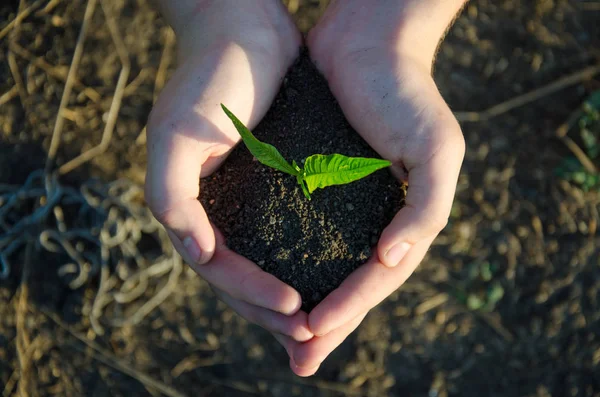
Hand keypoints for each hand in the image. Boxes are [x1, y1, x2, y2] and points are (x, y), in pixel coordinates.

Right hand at [146, 0, 311, 344]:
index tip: (297, 308)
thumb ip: (170, 196)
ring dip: (291, 298)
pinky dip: (306, 259)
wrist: (243, 29)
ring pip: (269, 263)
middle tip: (312, 341)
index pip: (220, 270)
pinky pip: (291, 232)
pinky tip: (331, 275)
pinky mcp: (278, 182)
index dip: (253, 295)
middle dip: (274, 313)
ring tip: (323, 326)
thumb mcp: (176, 134)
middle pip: (245, 279)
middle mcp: (220, 210)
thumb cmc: (208, 78)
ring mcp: (249, 199)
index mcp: (193, 207)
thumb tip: (196, 254)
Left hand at [281, 0, 465, 375]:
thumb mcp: (436, 150)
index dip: (347, 311)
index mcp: (402, 219)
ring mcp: (342, 203)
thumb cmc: (406, 93)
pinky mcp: (313, 183)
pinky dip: (285, 259)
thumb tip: (393, 261)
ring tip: (282, 340)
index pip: (375, 280)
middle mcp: (372, 218)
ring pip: (321, 266)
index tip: (311, 340)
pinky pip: (298, 230)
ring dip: (302, 304)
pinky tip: (266, 278)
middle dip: (324, 325)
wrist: (368, 42)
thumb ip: (424, 209)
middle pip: (347, 283)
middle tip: (297, 363)